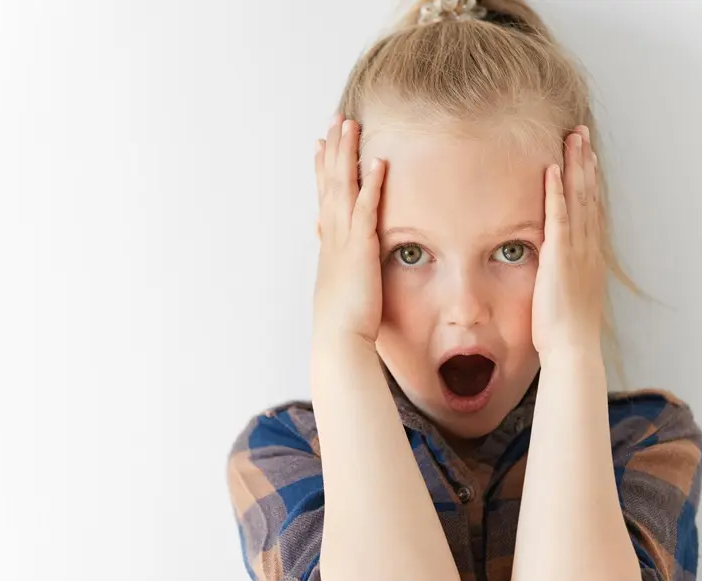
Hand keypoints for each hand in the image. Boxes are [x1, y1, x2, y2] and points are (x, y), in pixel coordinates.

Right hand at [312, 114, 386, 347]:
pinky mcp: (360, 249)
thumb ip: (340, 269)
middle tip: (336, 119)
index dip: (323, 169)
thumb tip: (338, 262)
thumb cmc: (343, 322)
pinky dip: (371, 184)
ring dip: (348, 155)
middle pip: (331, 183)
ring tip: (351, 125)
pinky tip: (378, 161)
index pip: (325, 197)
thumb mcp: (339, 288)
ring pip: (344, 188)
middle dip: (333, 149)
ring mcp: (344, 240)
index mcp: (328, 244)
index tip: (322, 144)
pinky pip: (366, 209)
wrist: (338, 340)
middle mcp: (332, 237)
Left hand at [531, 125, 605, 359]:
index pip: (591, 209)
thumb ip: (567, 276)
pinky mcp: (559, 257)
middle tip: (582, 133)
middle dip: (585, 162)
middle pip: (589, 195)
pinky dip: (557, 192)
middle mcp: (588, 248)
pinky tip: (553, 170)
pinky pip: (558, 218)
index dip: (590, 180)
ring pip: (578, 199)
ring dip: (575, 166)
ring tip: (573, 139)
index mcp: (591, 256)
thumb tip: (560, 270)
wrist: (573, 349)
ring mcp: (576, 251)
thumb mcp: (571, 296)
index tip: (587, 156)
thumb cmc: (568, 331)